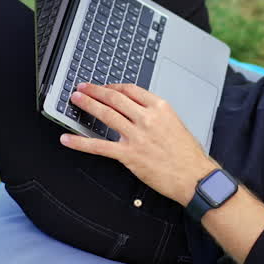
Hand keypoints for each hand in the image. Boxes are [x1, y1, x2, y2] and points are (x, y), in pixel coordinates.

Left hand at [60, 83, 218, 205]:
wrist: (195, 177)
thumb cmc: (188, 154)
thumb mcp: (175, 123)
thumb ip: (155, 115)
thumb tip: (136, 110)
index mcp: (160, 108)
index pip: (130, 90)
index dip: (112, 86)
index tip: (103, 87)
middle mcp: (147, 118)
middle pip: (114, 98)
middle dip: (95, 91)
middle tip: (82, 87)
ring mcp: (137, 136)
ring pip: (105, 115)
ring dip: (87, 105)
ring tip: (75, 100)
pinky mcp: (129, 155)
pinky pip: (99, 146)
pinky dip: (80, 142)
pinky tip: (68, 139)